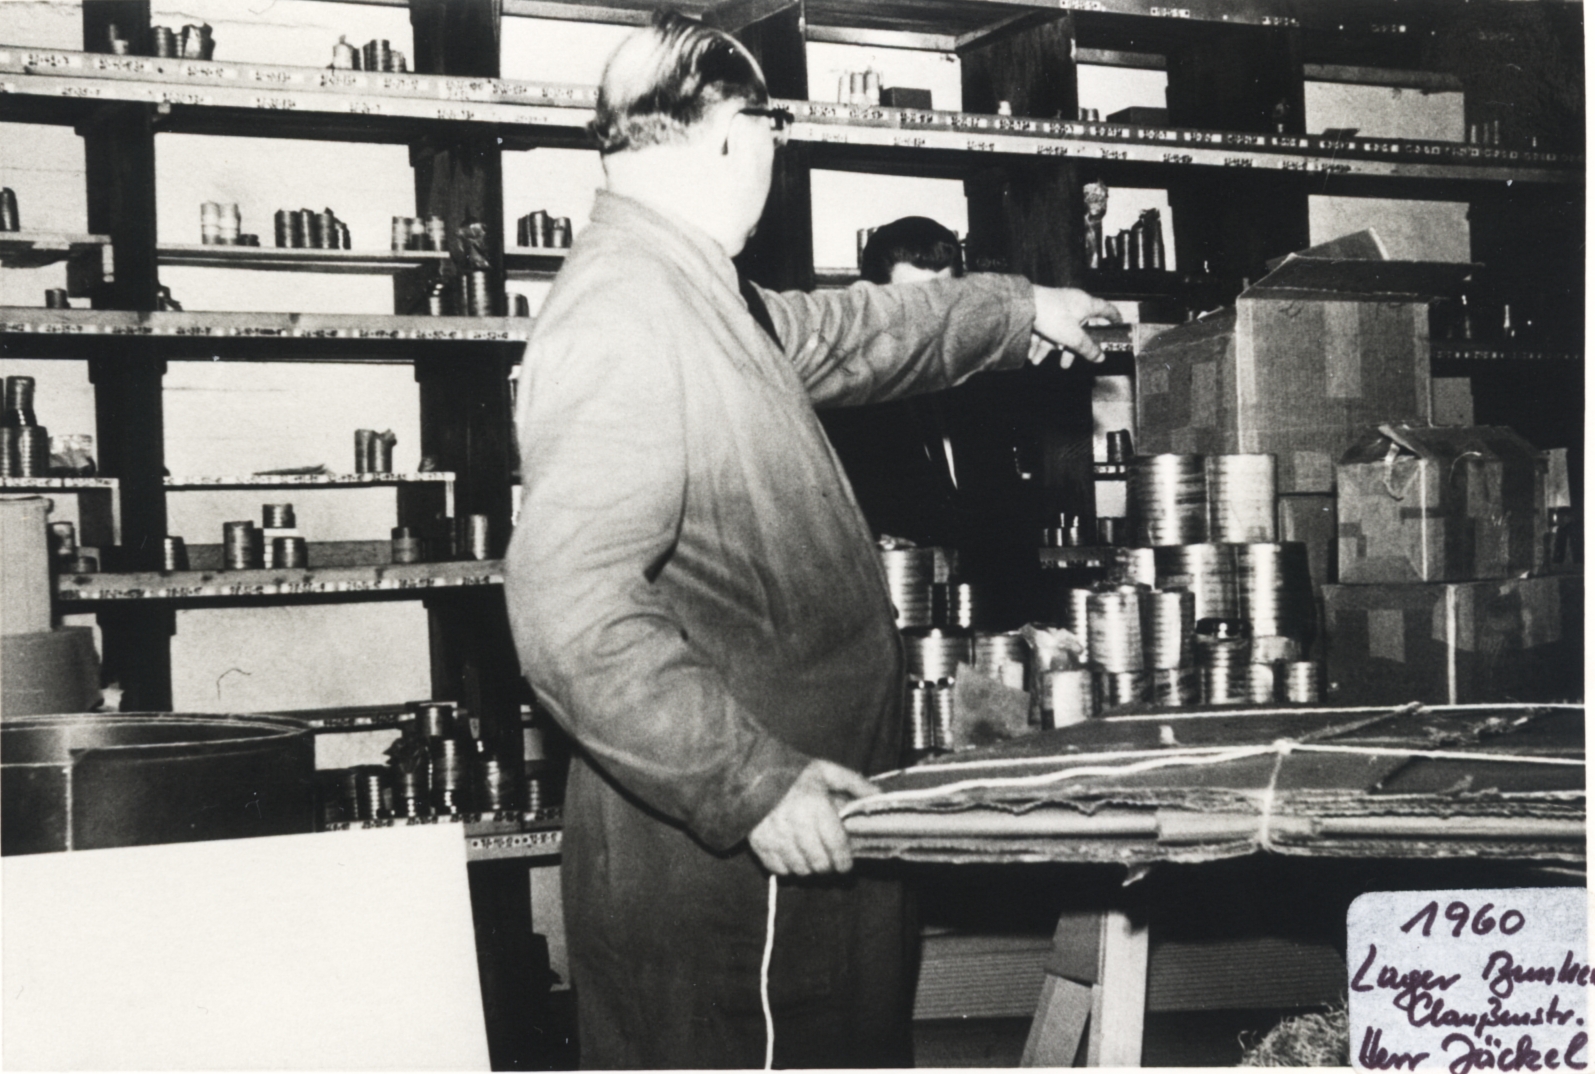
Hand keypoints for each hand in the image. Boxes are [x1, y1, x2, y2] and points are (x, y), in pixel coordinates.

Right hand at [748, 759, 877, 875]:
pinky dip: (788, 867)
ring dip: (809, 867)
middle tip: (830, 861)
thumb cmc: (794, 773)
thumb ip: (854, 784)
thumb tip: (878, 797)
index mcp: (815, 804)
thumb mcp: (827, 771)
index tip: (846, 865)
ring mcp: (775, 835)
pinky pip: (779, 869)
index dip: (845, 860)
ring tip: (811, 856)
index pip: (836, 845)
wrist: (751, 771)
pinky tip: (792, 855)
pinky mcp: (759, 843)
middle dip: (829, 866)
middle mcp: (796, 823)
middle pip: (820, 863)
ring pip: (801, 869)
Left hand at [1030, 286, 1122, 365]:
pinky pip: (1044, 328)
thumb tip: (1100, 357)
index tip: (1118, 324)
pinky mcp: (1042, 309)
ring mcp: (1056, 307)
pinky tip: (1030, 354)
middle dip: (1069, 349)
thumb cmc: (1052, 314)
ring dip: (1047, 348)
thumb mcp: (1073, 336)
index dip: (1114, 317)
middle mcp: (1072, 303)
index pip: (1106, 309)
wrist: (1022, 304)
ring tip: (1036, 361)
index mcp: (1086, 304)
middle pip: (1077, 329)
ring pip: (1057, 331)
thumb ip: (1087, 348)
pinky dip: (1038, 341)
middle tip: (1065, 365)